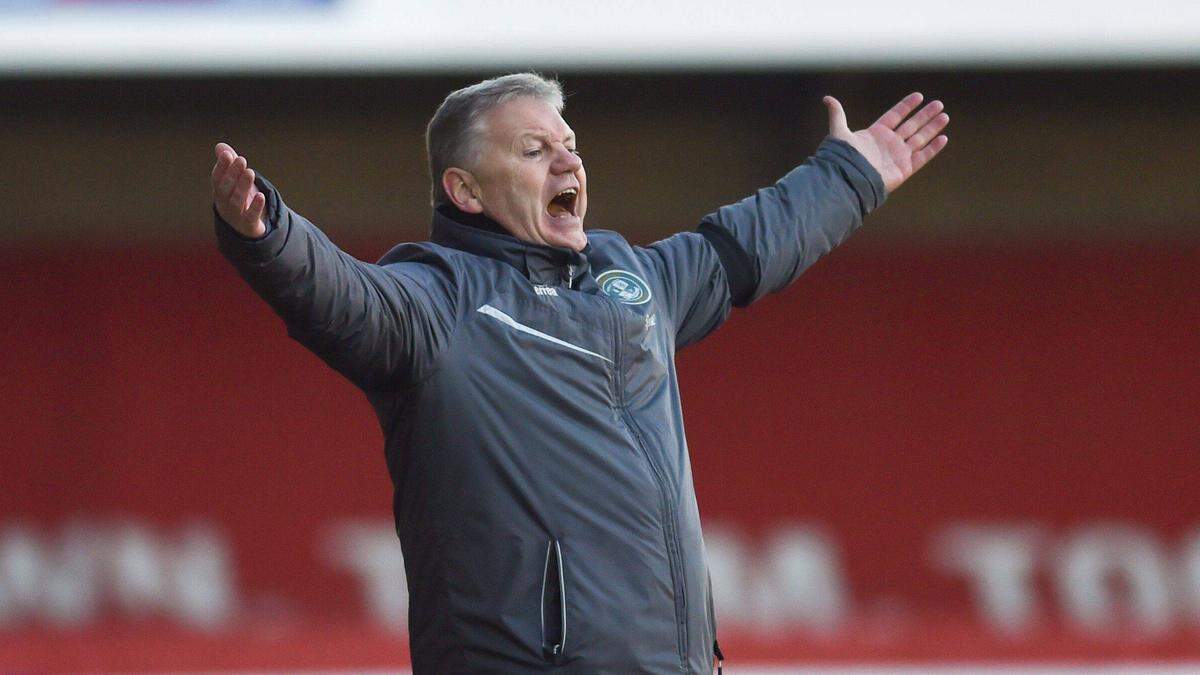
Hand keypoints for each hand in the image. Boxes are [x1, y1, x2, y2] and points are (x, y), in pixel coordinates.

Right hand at [211, 142, 267, 237]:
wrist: (246, 229)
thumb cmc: (239, 200)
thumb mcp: (234, 183)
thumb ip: (228, 165)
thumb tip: (220, 146)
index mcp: (219, 193)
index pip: (217, 179)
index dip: (221, 167)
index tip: (227, 154)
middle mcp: (224, 205)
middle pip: (226, 189)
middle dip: (233, 174)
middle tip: (241, 159)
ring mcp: (236, 216)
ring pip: (237, 201)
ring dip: (243, 186)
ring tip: (250, 172)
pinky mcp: (249, 225)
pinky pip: (251, 216)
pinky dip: (255, 206)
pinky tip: (261, 195)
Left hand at [823, 92, 948, 193]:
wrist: (851, 181)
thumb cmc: (845, 158)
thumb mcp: (840, 133)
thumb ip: (837, 114)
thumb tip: (827, 98)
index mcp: (877, 133)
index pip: (895, 116)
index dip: (906, 106)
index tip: (919, 96)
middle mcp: (889, 143)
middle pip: (912, 125)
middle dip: (925, 115)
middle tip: (939, 103)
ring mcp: (898, 156)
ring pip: (920, 138)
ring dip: (932, 127)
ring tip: (945, 116)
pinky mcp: (905, 168)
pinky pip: (923, 156)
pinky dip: (933, 148)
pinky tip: (943, 138)